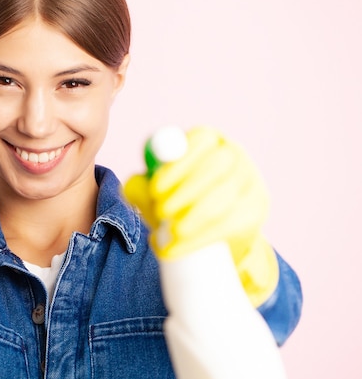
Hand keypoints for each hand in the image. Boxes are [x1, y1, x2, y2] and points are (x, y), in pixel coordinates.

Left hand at [124, 127, 278, 306]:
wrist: (214, 232)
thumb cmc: (178, 201)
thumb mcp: (158, 192)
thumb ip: (142, 186)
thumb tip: (133, 187)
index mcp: (210, 140)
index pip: (200, 140)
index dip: (177, 164)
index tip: (155, 187)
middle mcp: (235, 156)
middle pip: (217, 166)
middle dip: (185, 191)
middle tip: (160, 211)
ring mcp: (250, 183)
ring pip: (224, 199)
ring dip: (193, 217)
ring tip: (170, 232)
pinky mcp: (254, 213)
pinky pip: (228, 226)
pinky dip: (198, 240)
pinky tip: (176, 249)